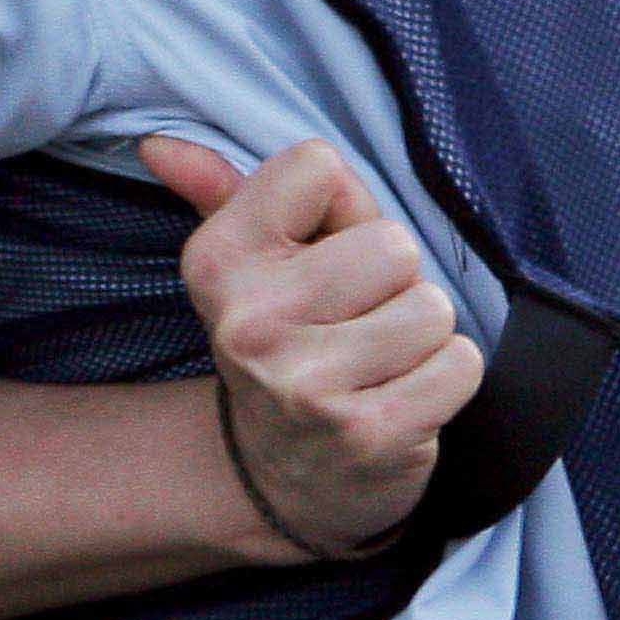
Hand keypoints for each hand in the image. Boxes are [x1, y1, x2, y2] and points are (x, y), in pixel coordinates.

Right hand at [152, 132, 484, 561]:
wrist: (282, 475)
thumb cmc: (289, 339)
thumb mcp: (250, 265)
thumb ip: (221, 191)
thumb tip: (160, 145)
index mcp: (218, 263)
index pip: (319, 166)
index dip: (340, 210)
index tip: (319, 257)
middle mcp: (250, 323)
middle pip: (393, 244)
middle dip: (393, 281)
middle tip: (357, 320)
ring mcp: (306, 385)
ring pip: (431, 308)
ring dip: (421, 336)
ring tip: (379, 361)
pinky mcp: (368, 433)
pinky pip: (459, 365)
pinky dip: (445, 379)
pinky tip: (402, 396)